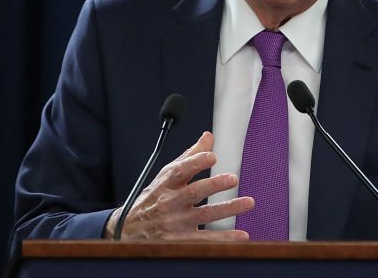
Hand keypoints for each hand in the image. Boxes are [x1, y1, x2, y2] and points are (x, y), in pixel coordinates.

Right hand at [104, 131, 253, 239]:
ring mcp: (176, 223)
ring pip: (205, 215)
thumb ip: (190, 156)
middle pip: (194, 192)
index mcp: (167, 183)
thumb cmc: (154, 197)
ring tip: (248, 202)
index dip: (196, 162)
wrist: (128, 229)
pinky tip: (242, 235)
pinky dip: (224, 238)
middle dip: (214, 184)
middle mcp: (170, 202)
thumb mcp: (167, 175)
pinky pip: (206, 240)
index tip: (212, 156)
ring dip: (228, 209)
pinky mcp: (181, 240)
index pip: (180, 170)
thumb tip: (209, 136)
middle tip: (233, 178)